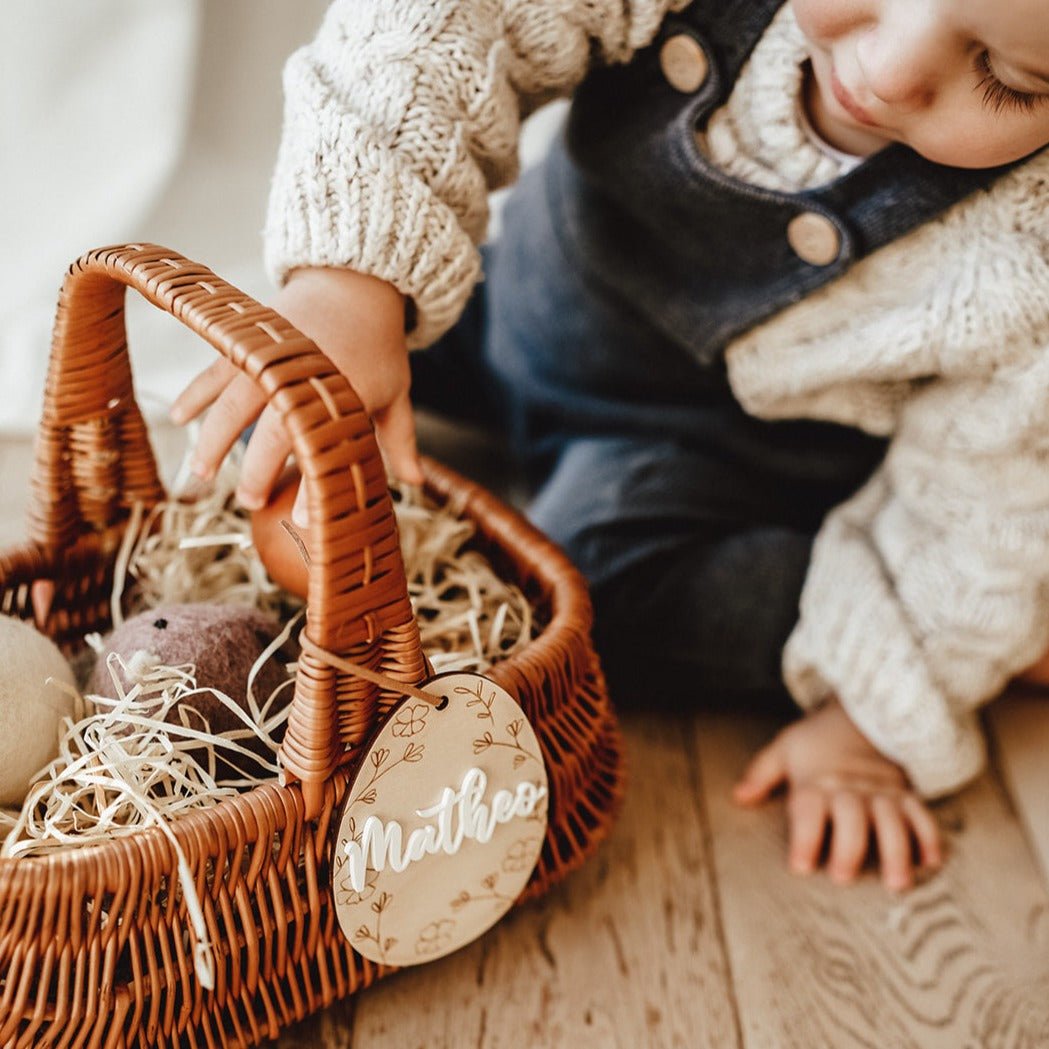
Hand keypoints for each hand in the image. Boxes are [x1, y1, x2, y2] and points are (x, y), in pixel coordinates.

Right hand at [169, 266, 424, 526]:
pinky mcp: (248, 342)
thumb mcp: (396, 393)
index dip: (313, 486)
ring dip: (213, 440)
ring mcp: (269, 356)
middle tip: (251, 503)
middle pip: (271, 431)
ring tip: (202, 475)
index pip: (324, 448)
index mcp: (342, 391)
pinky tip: (178, 418)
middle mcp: (300, 374)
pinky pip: (215, 370)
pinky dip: (196, 393)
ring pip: (232, 402)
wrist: (353, 282)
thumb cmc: (378, 346)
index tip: (302, 520)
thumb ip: (399, 440)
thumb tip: (415, 483)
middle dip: (258, 471)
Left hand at [732, 697, 942, 891]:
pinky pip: (921, 814)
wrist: (858, 718)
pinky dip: (928, 836)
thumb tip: (739, 796)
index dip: (805, 837)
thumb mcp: (785, 749)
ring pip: (892, 820)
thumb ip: (762, 773)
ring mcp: (881, 792)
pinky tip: (930, 862)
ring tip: (896, 883)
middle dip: (849, 847)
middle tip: (843, 877)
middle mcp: (850, 788)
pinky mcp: (905, 796)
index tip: (801, 866)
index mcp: (817, 781)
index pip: (809, 808)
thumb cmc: (816, 743)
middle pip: (852, 817)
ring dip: (896, 851)